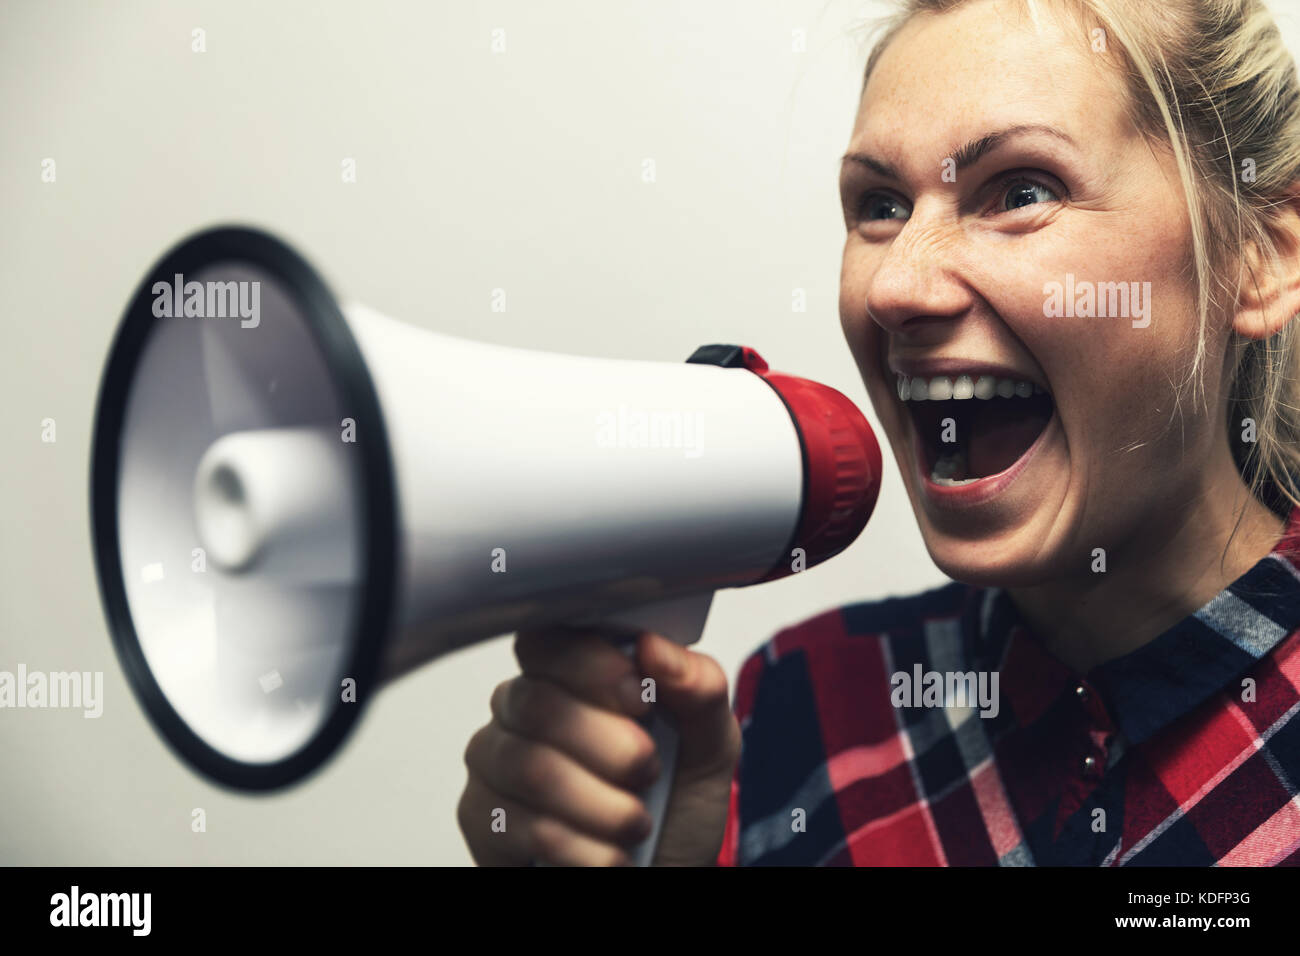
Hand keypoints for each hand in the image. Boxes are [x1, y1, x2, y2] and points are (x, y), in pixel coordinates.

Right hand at [458, 626, 739, 865]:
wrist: (662, 869)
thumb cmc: (676, 800)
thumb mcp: (708, 742)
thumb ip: (698, 687)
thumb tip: (655, 646)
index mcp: (570, 671)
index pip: (549, 639)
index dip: (591, 665)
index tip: (641, 698)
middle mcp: (521, 707)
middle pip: (537, 703)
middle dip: (610, 746)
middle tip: (649, 770)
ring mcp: (495, 762)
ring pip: (529, 768)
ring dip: (600, 805)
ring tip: (637, 822)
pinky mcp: (482, 820)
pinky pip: (516, 825)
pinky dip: (579, 847)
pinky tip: (608, 854)